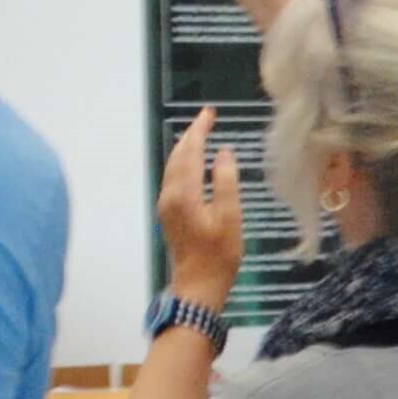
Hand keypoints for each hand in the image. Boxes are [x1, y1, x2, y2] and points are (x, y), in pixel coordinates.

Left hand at [156, 107, 243, 307]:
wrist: (198, 285)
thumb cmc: (219, 255)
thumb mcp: (230, 217)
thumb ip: (226, 182)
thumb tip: (224, 153)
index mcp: (184, 193)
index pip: (190, 152)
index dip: (199, 130)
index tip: (210, 113)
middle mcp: (169, 194)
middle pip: (177, 156)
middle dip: (191, 135)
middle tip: (208, 118)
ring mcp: (167, 204)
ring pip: (173, 166)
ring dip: (186, 148)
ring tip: (202, 135)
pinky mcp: (169, 213)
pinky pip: (174, 178)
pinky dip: (184, 163)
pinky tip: (194, 163)